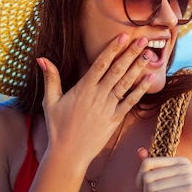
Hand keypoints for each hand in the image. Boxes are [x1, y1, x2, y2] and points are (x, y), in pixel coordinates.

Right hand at [38, 34, 154, 165]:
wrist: (68, 154)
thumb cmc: (57, 127)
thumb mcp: (50, 101)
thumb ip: (50, 78)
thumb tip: (41, 58)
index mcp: (83, 89)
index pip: (100, 64)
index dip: (113, 49)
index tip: (123, 37)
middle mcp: (98, 96)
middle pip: (117, 70)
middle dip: (130, 54)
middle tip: (143, 40)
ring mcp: (108, 108)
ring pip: (126, 84)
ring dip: (138, 68)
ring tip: (148, 54)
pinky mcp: (115, 119)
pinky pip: (130, 102)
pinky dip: (141, 90)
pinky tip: (150, 79)